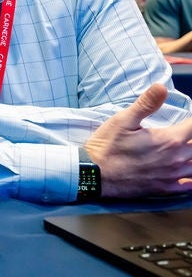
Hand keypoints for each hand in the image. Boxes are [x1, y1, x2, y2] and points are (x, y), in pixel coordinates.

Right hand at [85, 83, 191, 198]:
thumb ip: (146, 104)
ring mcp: (172, 176)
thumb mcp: (123, 120)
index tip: (189, 119)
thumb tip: (162, 86)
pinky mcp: (165, 189)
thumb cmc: (107, 146)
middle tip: (185, 133)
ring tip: (186, 149)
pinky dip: (191, 178)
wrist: (95, 175)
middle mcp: (176, 158)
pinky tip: (186, 172)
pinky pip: (189, 186)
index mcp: (169, 140)